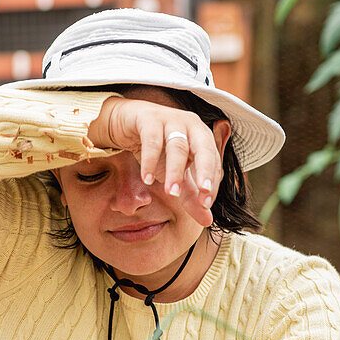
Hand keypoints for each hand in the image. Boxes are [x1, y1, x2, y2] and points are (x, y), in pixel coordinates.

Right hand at [88, 96, 224, 227]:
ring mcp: (170, 119)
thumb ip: (191, 196)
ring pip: (177, 146)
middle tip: (203, 196)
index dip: (211, 183)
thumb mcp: (175, 175)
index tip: (205, 205)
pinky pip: (152, 141)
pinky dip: (150, 161)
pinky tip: (147, 179)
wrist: (126, 123)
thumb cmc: (156, 147)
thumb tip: (207, 220)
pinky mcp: (149, 118)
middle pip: (203, 148)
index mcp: (202, 137)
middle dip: (204, 172)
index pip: (213, 161)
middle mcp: (190, 125)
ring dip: (174, 172)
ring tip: (171, 193)